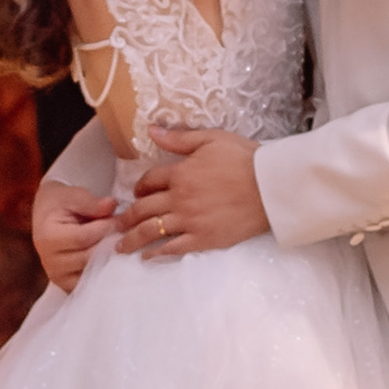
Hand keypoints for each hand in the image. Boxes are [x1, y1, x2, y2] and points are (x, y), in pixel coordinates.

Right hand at [30, 178, 118, 294]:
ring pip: (92, 273)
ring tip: (122, 245)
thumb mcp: (74, 196)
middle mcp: (49, 261)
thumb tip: (112, 204)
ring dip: (110, 260)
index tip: (122, 219)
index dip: (106, 228)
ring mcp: (58, 276)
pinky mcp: (67, 285)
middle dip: (111, 244)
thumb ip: (92, 203)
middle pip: (89, 258)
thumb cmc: (62, 204)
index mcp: (48, 237)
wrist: (47, 218)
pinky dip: (105, 273)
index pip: (83, 238)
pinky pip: (91, 284)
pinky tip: (114, 259)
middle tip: (127, 233)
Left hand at [125, 127, 269, 257]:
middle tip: (116, 224)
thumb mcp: (212, 139)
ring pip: (151, 230)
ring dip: (132, 239)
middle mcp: (179, 199)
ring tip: (120, 246)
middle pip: (143, 208)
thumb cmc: (245, 159)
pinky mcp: (203, 239)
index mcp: (180, 173)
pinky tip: (147, 257)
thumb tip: (152, 131)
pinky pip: (173, 248)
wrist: (271, 187)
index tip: (137, 192)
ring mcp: (190, 221)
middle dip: (126, 217)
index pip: (149, 181)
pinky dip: (157, 254)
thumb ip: (180, 139)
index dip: (140, 186)